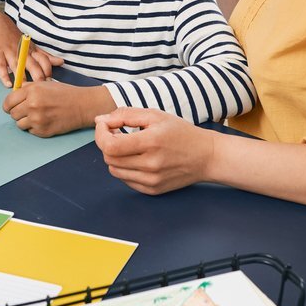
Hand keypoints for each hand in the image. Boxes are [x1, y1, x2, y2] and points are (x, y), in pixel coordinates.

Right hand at [0, 11, 63, 86]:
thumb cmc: (14, 37)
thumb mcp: (31, 45)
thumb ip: (45, 56)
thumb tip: (60, 62)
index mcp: (31, 50)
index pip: (44, 60)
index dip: (48, 71)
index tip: (51, 83)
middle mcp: (22, 51)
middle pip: (33, 65)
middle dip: (38, 77)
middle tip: (41, 88)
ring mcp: (9, 52)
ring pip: (17, 66)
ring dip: (22, 78)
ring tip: (26, 89)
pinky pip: (1, 66)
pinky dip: (4, 76)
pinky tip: (8, 84)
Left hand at [3, 82, 114, 136]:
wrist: (81, 106)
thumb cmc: (63, 93)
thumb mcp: (44, 84)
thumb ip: (27, 88)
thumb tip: (13, 94)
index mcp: (31, 91)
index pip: (8, 102)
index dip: (9, 105)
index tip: (11, 106)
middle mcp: (32, 105)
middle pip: (12, 114)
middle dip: (18, 112)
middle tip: (28, 110)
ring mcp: (37, 119)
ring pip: (19, 124)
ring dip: (25, 121)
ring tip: (37, 116)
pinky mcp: (42, 131)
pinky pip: (30, 131)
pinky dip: (35, 127)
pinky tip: (45, 121)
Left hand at [93, 107, 215, 193]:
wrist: (206, 156)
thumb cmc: (180, 132)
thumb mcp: (155, 115)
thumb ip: (125, 115)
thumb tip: (99, 120)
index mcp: (151, 142)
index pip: (110, 145)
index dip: (101, 133)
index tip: (106, 125)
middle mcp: (151, 165)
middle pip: (109, 158)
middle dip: (107, 143)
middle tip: (117, 133)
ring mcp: (152, 180)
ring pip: (114, 170)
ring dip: (114, 156)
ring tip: (128, 145)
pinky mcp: (152, 190)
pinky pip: (125, 180)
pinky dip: (125, 168)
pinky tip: (137, 158)